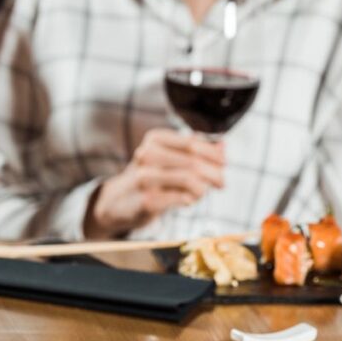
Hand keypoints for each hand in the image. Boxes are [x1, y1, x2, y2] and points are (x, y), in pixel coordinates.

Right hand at [84, 129, 224, 238]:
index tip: (224, 163)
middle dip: (214, 173)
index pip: (192, 143)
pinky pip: (182, 198)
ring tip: (203, 192)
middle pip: (194, 162)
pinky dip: (192, 199)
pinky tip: (189, 200)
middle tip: (222, 182)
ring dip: (203, 188)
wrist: (118, 201)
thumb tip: (223, 146)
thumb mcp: (169, 157)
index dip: (213, 154)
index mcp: (155, 139)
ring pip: (190, 179)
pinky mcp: (148, 200)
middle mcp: (147, 154)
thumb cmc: (151, 177)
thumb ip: (195, 151)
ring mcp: (145, 178)